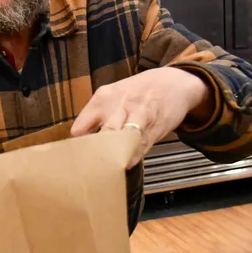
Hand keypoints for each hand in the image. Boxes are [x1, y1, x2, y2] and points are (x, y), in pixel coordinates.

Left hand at [71, 68, 212, 167]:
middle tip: (88, 170)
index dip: (78, 146)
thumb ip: (96, 116)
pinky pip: (139, 147)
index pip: (80, 128)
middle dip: (95, 154)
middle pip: (102, 134)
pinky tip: (125, 165)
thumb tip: (81, 142)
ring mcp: (138, 116)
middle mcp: (119, 106)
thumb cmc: (138, 92)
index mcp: (103, 98)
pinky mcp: (154, 128)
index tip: (77, 158)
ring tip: (105, 170)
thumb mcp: (113, 95)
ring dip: (113, 156)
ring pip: (121, 140)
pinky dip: (131, 158)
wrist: (174, 82)